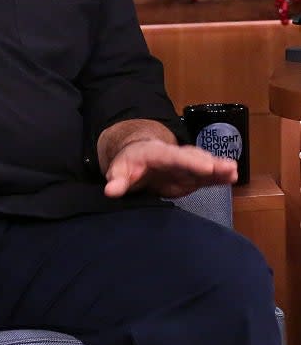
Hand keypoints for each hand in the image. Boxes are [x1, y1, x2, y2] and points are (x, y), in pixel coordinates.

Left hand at [103, 138, 237, 198]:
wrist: (139, 157)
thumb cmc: (129, 163)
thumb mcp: (119, 170)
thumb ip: (117, 180)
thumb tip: (111, 190)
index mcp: (156, 153)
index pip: (173, 156)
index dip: (189, 161)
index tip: (206, 165)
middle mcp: (175, 156)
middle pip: (193, 158)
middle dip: (209, 163)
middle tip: (227, 168)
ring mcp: (185, 166)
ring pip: (203, 164)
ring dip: (218, 168)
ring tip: (233, 171)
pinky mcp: (192, 176)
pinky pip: (207, 175)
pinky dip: (219, 176)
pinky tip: (233, 176)